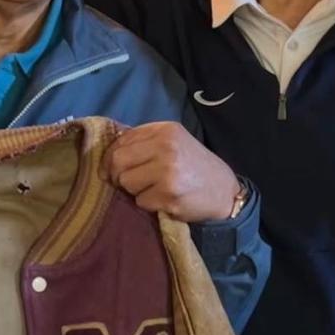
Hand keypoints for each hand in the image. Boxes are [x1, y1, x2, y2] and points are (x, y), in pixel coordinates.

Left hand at [104, 123, 240, 221]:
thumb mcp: (174, 143)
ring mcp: (167, 171)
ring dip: (135, 191)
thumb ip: (146, 143)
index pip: (122, 140)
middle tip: (126, 183)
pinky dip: (148, 204)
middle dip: (117, 175)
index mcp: (165, 130)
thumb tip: (110, 153)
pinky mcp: (168, 195)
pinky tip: (164, 200)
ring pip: (127, 183)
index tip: (113, 168)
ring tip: (153, 190)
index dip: (111, 156)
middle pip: (118, 161)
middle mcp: (166, 147)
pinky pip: (141, 201)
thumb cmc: (195, 167)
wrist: (224, 192)